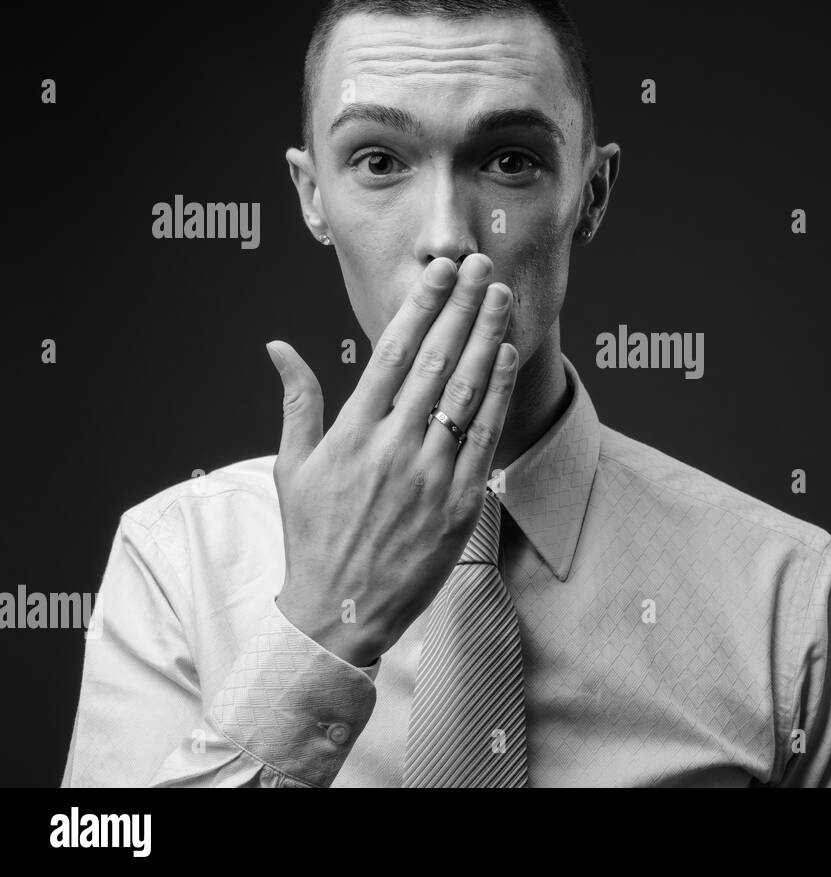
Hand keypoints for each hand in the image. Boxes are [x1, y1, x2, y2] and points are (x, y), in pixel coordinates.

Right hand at [264, 253, 517, 665]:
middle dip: (461, 307)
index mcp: (351, 434)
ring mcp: (429, 474)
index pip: (391, 353)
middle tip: (482, 265)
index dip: (420, 307)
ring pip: (464, 391)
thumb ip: (296, 402)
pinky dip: (496, 394)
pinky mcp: (459, 503)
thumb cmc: (312, 537)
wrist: (339, 613)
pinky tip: (504, 356)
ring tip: (502, 296)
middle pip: (434, 361)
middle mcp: (392, 447)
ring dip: (486, 337)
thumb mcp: (290, 467)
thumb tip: (278, 345)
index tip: (439, 272)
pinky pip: (483, 437)